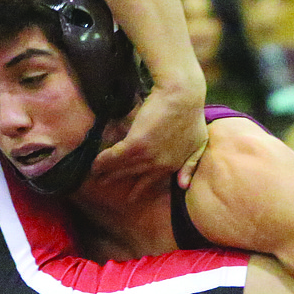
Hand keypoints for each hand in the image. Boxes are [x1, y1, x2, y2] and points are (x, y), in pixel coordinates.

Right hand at [89, 81, 206, 186]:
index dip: (140, 188)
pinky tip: (94, 164)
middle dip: (117, 179)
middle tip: (104, 184)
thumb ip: (190, 165)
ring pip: (123, 166)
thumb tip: (183, 186)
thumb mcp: (199, 143)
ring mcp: (148, 156)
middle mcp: (159, 165)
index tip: (131, 197)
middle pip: (134, 174)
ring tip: (95, 176)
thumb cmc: (192, 114)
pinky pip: (116, 156)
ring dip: (107, 171)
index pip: (152, 180)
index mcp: (173, 165)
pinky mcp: (137, 144)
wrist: (182, 95)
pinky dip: (103, 160)